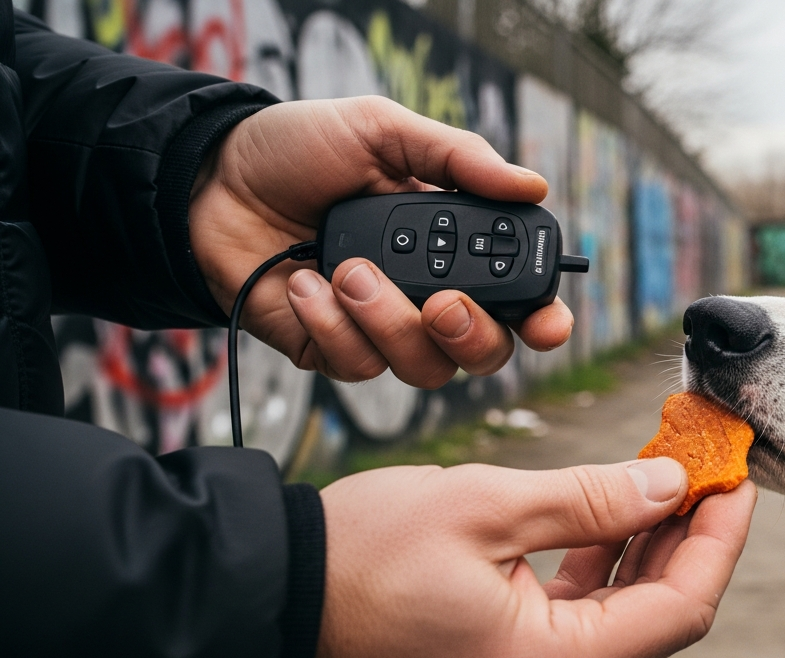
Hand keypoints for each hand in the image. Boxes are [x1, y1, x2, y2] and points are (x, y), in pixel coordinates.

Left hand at [188, 97, 573, 384]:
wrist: (207, 181)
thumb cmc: (296, 151)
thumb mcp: (382, 130)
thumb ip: (457, 158)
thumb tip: (532, 185)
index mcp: (452, 245)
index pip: (518, 298)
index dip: (543, 320)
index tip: (545, 323)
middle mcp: (426, 295)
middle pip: (484, 352)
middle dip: (469, 334)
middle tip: (439, 301)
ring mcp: (379, 329)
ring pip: (422, 368)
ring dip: (387, 320)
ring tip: (345, 268)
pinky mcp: (330, 351)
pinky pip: (356, 366)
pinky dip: (331, 324)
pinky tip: (303, 282)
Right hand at [308, 458, 756, 657]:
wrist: (266, 602)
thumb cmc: (358, 559)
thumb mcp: (486, 506)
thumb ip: (589, 499)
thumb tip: (667, 485)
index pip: (680, 609)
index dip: (718, 539)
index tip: (734, 477)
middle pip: (657, 616)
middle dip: (687, 536)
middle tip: (703, 464)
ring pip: (619, 618)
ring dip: (645, 548)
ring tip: (663, 475)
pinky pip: (576, 623)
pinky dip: (599, 568)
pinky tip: (610, 515)